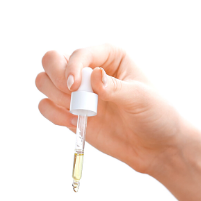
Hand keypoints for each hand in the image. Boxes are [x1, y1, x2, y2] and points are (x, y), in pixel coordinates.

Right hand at [36, 44, 188, 174]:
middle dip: (55, 77)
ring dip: (54, 96)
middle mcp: (88, 70)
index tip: (74, 87)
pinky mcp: (70, 114)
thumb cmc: (155, 115)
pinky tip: (73, 122)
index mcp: (108, 56)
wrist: (156, 147)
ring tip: (78, 111)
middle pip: (51, 60)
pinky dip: (52, 114)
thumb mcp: (140, 98)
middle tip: (71, 95)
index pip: (78, 53)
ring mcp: (77, 93)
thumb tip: (94, 75)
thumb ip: (115, 87)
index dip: (71, 67)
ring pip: (43, 82)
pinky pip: (46, 107)